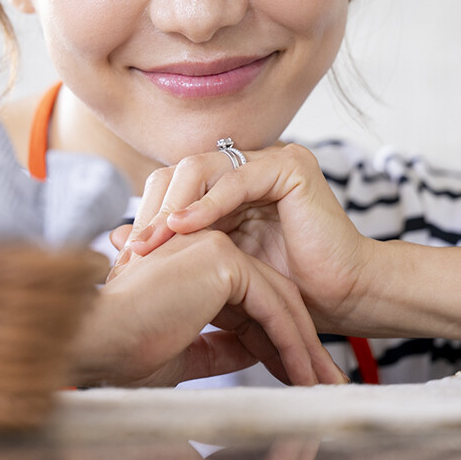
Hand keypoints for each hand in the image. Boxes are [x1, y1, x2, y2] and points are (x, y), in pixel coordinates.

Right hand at [69, 229, 344, 386]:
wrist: (97, 341)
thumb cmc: (123, 351)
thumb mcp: (182, 351)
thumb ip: (216, 347)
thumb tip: (249, 353)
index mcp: (191, 266)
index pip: (248, 301)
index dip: (272, 342)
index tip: (292, 375)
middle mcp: (203, 247)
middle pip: (268, 296)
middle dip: (297, 342)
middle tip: (322, 380)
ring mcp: (213, 246)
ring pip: (276, 299)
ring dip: (302, 345)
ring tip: (321, 384)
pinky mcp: (221, 257)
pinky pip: (271, 305)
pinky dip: (291, 343)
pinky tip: (304, 375)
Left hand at [117, 144, 377, 330]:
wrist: (345, 301)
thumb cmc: (286, 292)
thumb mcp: (215, 268)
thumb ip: (173, 247)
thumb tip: (114, 235)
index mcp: (231, 184)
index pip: (174, 185)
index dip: (150, 215)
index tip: (129, 254)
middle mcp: (249, 165)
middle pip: (181, 172)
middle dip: (154, 210)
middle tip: (135, 249)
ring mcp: (271, 159)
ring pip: (201, 168)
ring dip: (172, 206)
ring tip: (152, 241)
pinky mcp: (290, 165)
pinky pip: (237, 178)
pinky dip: (206, 204)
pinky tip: (183, 227)